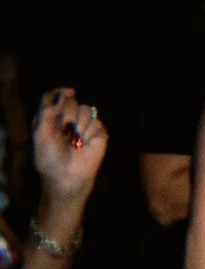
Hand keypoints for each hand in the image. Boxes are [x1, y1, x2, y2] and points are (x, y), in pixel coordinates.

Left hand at [32, 88, 106, 202]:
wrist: (67, 177)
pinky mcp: (98, 132)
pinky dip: (89, 134)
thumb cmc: (50, 158)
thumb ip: (48, 112)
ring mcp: (84, 125)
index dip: (60, 92)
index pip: (54, 97)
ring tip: (75, 141)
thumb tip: (63, 94)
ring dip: (79, 126)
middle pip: (71, 100)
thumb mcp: (41, 134)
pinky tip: (85, 144)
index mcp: (50, 118)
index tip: (68, 92)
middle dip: (67, 114)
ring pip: (85, 109)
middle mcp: (67, 119)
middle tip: (64, 132)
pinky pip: (97, 122)